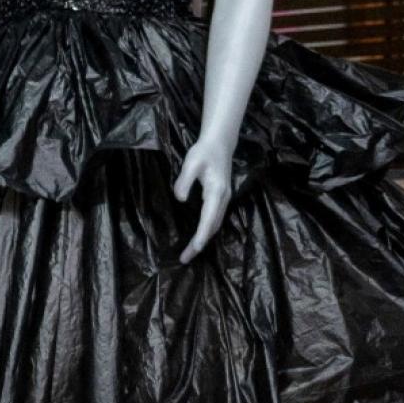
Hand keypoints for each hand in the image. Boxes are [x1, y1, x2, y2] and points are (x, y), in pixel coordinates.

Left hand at [173, 137, 234, 263]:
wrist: (219, 143)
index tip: (193, 249)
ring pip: (215, 225)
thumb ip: (184, 181)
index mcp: (216, 192)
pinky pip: (214, 219)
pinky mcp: (221, 198)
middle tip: (185, 259)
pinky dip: (207, 231)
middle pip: (212, 227)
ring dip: (204, 239)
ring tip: (190, 253)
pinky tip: (198, 237)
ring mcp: (224, 199)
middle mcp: (223, 199)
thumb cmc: (204, 152)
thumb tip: (180, 199)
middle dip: (200, 244)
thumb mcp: (191, 163)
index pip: (208, 220)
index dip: (200, 236)